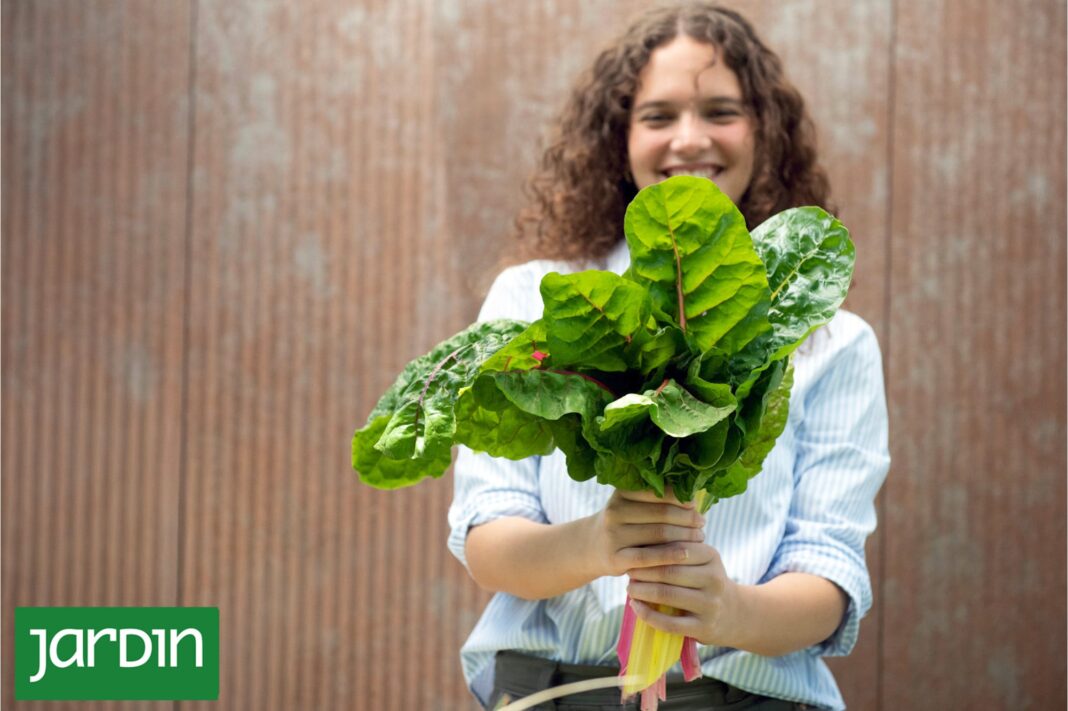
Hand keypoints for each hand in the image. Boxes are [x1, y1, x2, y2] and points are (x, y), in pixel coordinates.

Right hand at [587, 488, 705, 577]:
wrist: (592, 546)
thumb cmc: (624, 523)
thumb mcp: (631, 504)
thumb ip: (656, 499)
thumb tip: (694, 499)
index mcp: (622, 493)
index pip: (658, 491)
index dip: (680, 497)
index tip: (694, 504)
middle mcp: (615, 511)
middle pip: (662, 513)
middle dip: (687, 518)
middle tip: (702, 523)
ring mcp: (613, 535)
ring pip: (658, 534)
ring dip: (685, 536)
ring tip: (699, 537)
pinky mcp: (615, 558)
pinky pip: (648, 557)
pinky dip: (670, 556)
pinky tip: (686, 554)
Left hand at [625, 542, 742, 646]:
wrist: (733, 613)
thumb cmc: (705, 580)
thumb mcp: (700, 560)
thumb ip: (677, 548)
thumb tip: (637, 540)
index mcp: (711, 556)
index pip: (676, 548)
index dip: (651, 550)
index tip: (633, 550)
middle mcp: (714, 579)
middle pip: (669, 572)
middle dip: (643, 571)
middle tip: (627, 570)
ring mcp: (710, 605)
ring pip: (667, 595)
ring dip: (642, 591)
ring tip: (629, 588)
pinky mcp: (703, 628)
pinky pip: (669, 622)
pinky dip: (647, 614)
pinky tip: (636, 606)